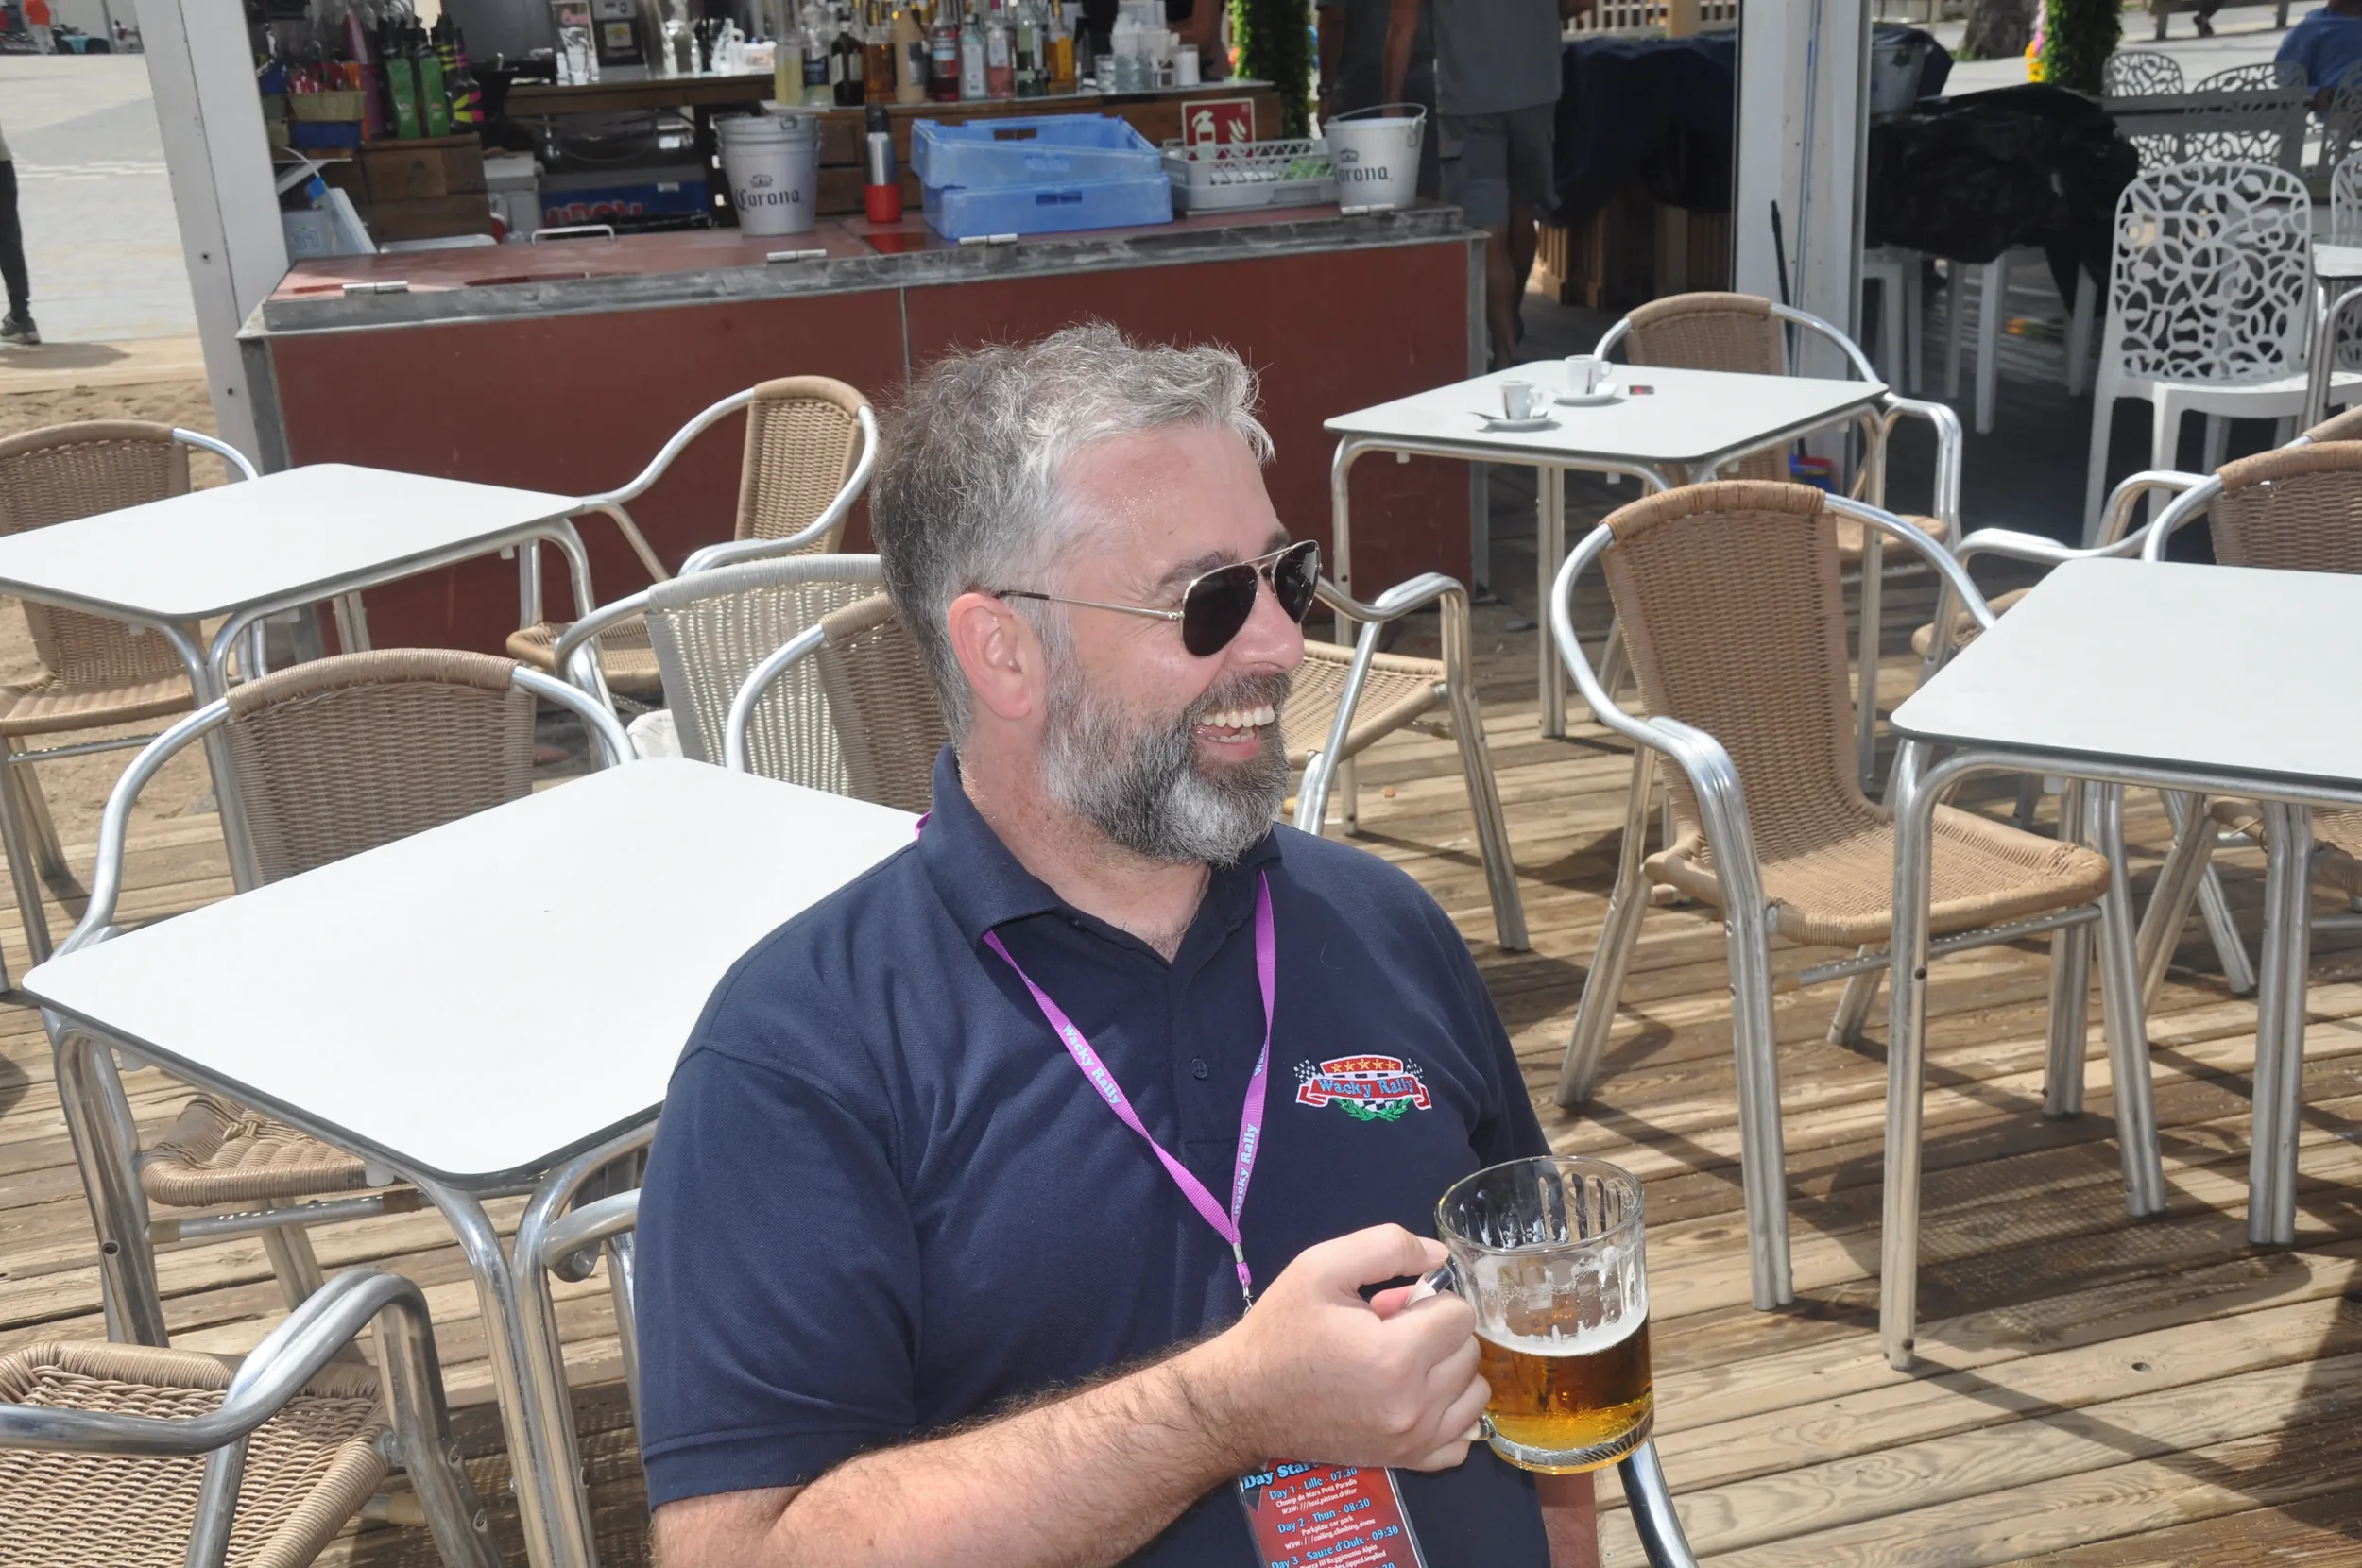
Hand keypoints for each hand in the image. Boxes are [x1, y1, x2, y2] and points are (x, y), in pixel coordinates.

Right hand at [1176, 1225, 1488, 1472]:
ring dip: (1447, 1370)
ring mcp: (1412, 1440)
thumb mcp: (1319, 1267)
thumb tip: (1440, 1256)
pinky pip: (1462, 1441)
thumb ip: (1387, 1247)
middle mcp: (1413, 1405)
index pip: (1460, 1314)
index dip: (1427, 1299)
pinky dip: (1448, 1416)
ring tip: (1401, 1363)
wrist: (1244, 1401)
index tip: (1390, 1305)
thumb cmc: (1280, 1331)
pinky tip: (1416, 1400)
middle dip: (1435, 1331)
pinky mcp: (1407, 1462)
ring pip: (1473, 1392)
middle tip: (1387, 1330)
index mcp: (1395, 1356)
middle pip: (1468, 1351)